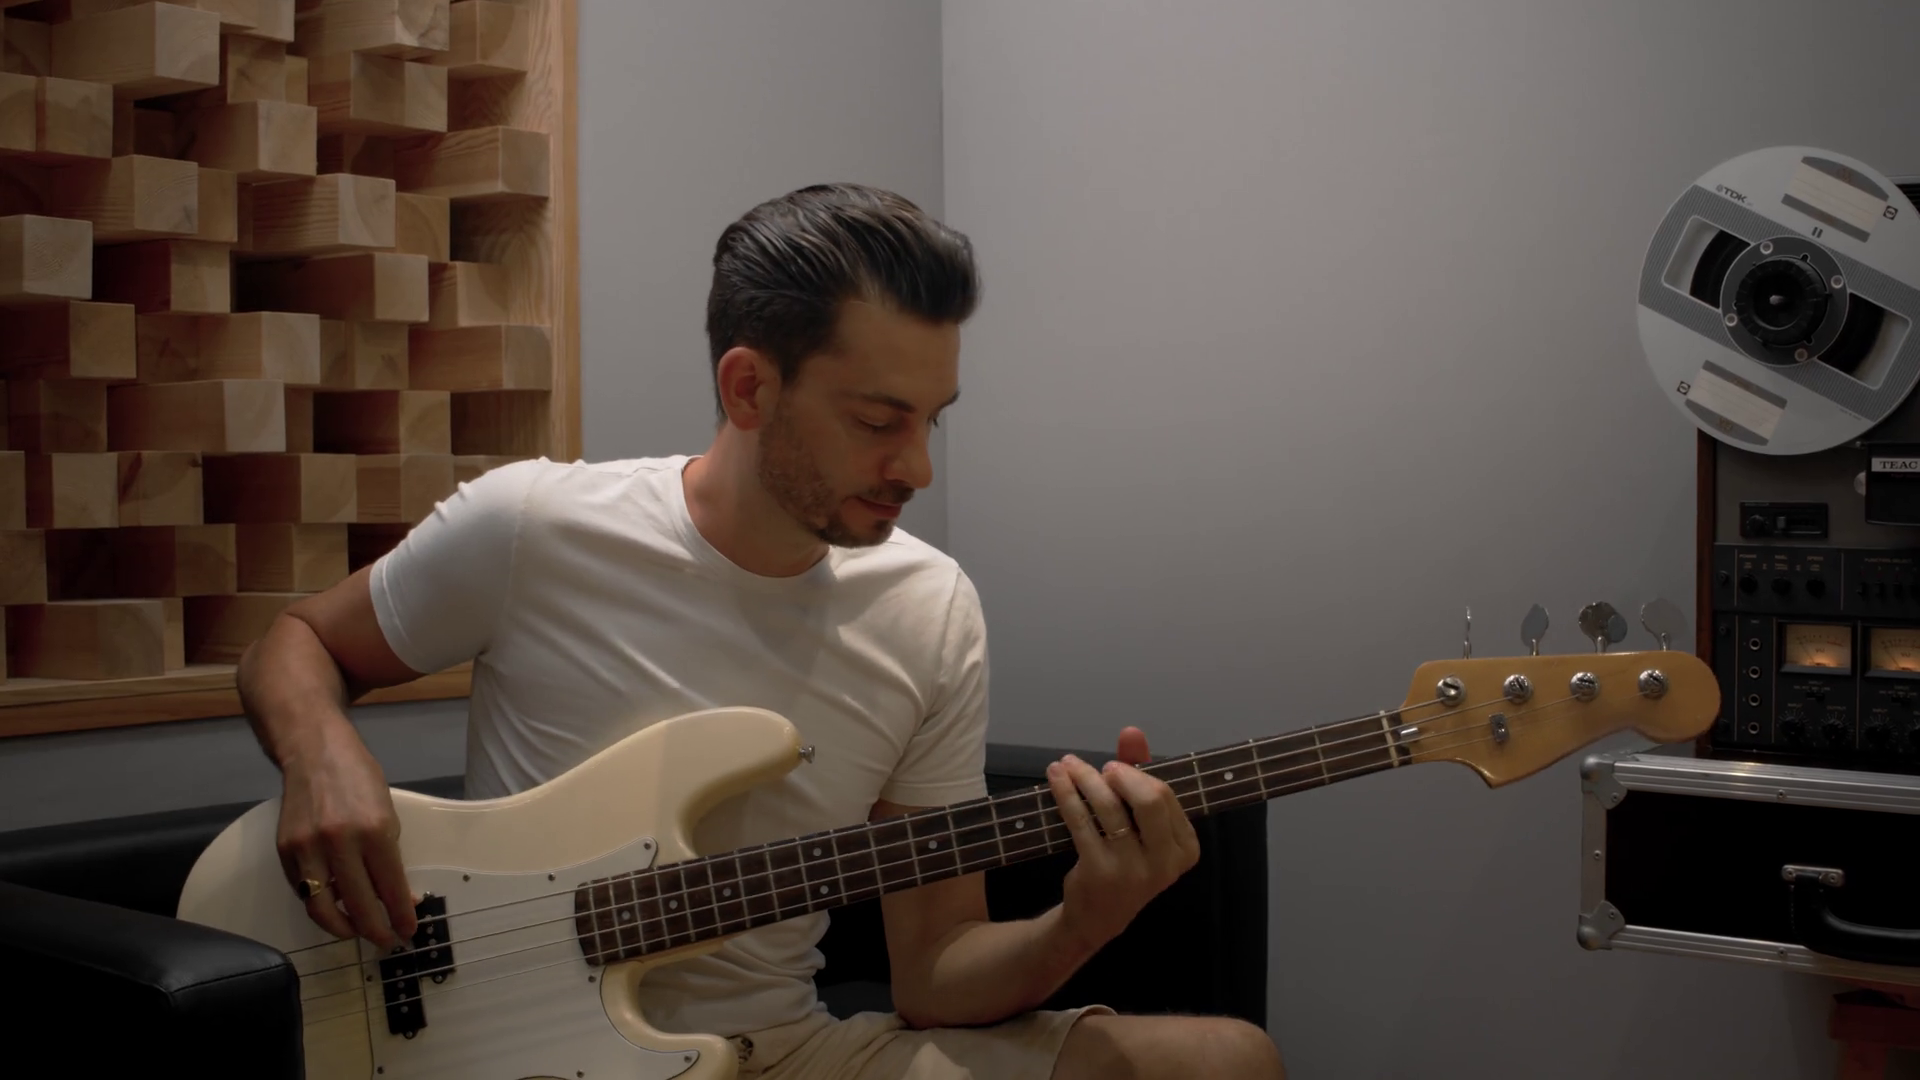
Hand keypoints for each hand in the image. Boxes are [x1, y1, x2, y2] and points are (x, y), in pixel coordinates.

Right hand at [275, 728, 416, 948]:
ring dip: (342, 927)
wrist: (313, 751)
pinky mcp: (284, 850)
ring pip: (321, 908)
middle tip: (385, 940)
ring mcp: (307, 847)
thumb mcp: (387, 811)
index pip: (390, 887)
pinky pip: (303, 890)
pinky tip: (334, 905)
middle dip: (374, 930)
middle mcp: (339, 841)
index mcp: (374, 830)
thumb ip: (390, 856)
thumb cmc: (358, 778)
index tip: (408, 932)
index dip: (400, 915)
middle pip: (357, 905)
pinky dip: (320, 903)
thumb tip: (401, 897)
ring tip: (357, 930)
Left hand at [1045, 726, 1200, 953]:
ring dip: (1085, 777)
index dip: (1139, 775)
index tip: (1116, 768)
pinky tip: (1056, 777)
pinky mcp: (1099, 871)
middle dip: (1122, 774)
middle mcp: (1165, 862)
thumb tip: (1132, 732)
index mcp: (1185, 849)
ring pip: (1110, 806)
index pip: (1166, 797)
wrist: (1098, 917)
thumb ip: (1141, 776)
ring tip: (1067, 764)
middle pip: (1149, 799)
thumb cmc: (1126, 861)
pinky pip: (1081, 821)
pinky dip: (1067, 793)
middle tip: (1102, 769)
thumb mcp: (1141, 824)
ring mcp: (1133, 870)